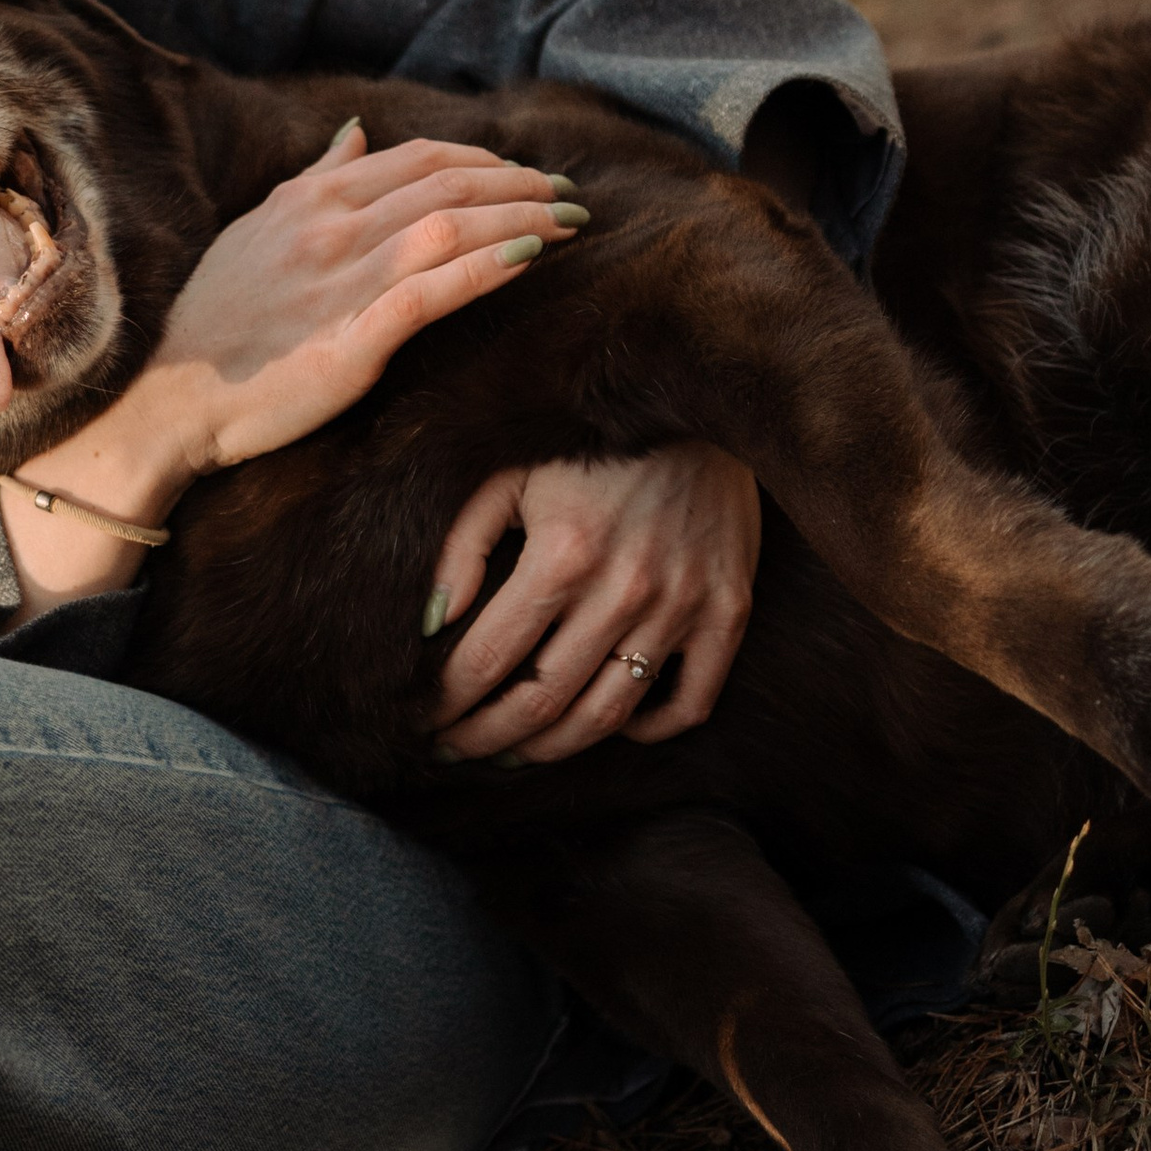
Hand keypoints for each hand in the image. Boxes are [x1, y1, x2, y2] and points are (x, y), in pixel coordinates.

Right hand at [149, 121, 584, 477]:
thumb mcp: (256, 230)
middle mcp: (331, 230)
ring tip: (569, 223)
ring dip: (521, 217)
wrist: (165, 397)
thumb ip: (313, 180)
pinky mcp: (352, 341)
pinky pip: (433, 292)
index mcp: (311, 201)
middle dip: (521, 184)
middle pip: (449, 185)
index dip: (486, 159)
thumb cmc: (211, 319)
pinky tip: (529, 258)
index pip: (419, 159)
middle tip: (569, 195)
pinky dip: (487, 268)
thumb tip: (355, 132)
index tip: (528, 173)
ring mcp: (342, 283)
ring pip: (452, 228)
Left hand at [426, 445, 760, 761]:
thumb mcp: (509, 471)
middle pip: (542, 703)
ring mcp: (683, 606)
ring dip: (552, 747)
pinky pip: (690, 701)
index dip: (446, 704)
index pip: (487, 661)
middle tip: (454, 750)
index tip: (421, 720)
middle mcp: (626, 590)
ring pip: (608, 714)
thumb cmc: (588, 438)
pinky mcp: (730, 610)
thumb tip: (430, 624)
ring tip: (514, 750)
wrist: (698, 399)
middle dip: (485, 739)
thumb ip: (461, 546)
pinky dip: (648, 729)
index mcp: (563, 553)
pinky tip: (609, 723)